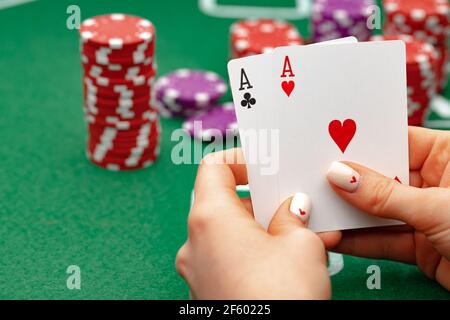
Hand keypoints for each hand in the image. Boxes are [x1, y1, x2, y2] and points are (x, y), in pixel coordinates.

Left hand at [176, 148, 340, 299]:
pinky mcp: (208, 291)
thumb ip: (294, 217)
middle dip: (261, 200)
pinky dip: (252, 252)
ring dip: (261, 228)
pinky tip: (284, 260)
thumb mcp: (301, 245)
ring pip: (228, 232)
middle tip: (293, 201)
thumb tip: (293, 209)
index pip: (213, 167)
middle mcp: (194, 242)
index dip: (240, 159)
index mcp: (209, 218)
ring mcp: (198, 270)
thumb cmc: (280, 297)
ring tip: (299, 231)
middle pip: (223, 202)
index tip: (266, 165)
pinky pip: (228, 258)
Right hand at [327, 127, 449, 289]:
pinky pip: (381, 239)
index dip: (360, 143)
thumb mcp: (437, 207)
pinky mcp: (418, 244)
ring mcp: (423, 214)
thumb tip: (341, 175)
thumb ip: (385, 195)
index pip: (394, 141)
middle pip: (379, 177)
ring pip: (376, 210)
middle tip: (310, 178)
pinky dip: (357, 241)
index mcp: (445, 155)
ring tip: (314, 209)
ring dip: (346, 214)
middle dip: (345, 182)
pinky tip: (333, 236)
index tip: (326, 146)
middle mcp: (433, 181)